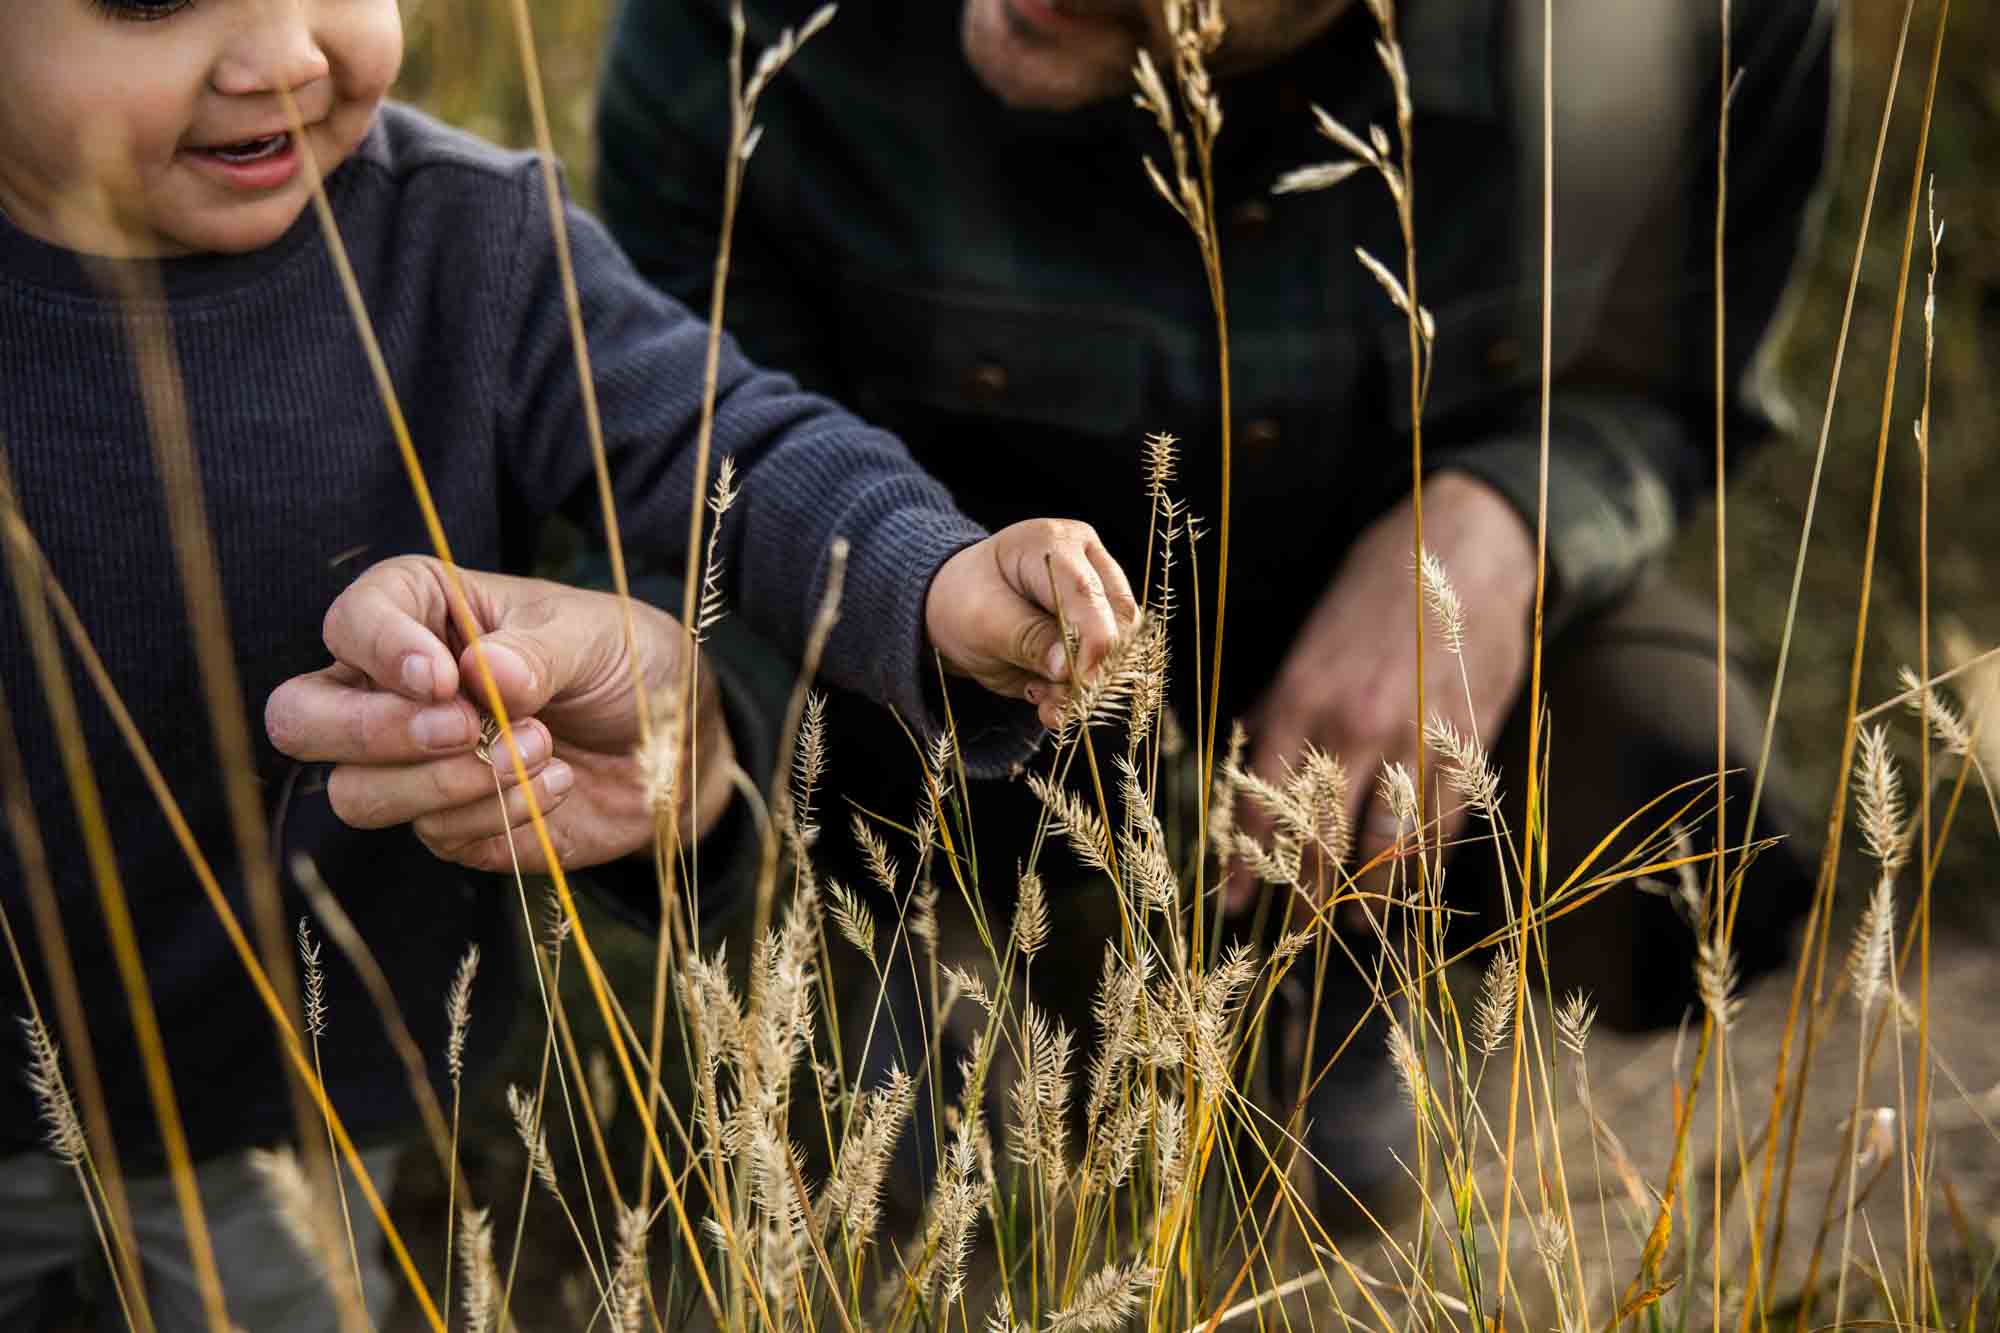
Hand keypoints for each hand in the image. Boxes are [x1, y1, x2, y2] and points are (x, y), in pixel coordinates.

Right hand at [266, 556, 735, 873]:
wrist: (675, 741)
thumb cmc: (623, 661)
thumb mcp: (595, 636)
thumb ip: (537, 651)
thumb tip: (482, 671)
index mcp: (421, 612)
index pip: (349, 622)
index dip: (380, 650)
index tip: (443, 677)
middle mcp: (394, 688)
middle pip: (302, 720)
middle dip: (375, 732)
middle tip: (466, 728)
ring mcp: (413, 763)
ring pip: (359, 794)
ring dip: (450, 783)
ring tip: (542, 747)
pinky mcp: (451, 823)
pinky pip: (437, 837)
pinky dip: (499, 817)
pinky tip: (560, 783)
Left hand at [925, 518, 1141, 731]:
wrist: (955, 608)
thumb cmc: (965, 601)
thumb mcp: (982, 621)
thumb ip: (1027, 640)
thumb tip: (1067, 669)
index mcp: (1054, 544)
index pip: (1087, 592)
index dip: (1091, 641)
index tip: (1075, 680)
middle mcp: (1088, 562)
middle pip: (1118, 619)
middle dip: (1091, 668)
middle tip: (1053, 700)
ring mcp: (1099, 594)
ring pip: (1121, 647)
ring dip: (1085, 686)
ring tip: (1043, 700)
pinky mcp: (1099, 627)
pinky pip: (1108, 666)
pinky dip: (1081, 693)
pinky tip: (1051, 704)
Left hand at [1228, 473, 1537, 913]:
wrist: (1462, 550)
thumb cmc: (1370, 596)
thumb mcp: (1306, 646)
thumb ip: (1279, 711)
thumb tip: (1248, 768)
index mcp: (1301, 701)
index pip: (1261, 804)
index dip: (1245, 864)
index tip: (1234, 905)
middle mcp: (1355, 728)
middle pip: (1322, 838)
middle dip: (1305, 894)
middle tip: (1295, 929)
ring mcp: (1417, 740)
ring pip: (1387, 847)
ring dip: (1369, 896)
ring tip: (1356, 924)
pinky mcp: (1469, 744)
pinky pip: (1443, 826)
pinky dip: (1424, 865)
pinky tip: (1412, 888)